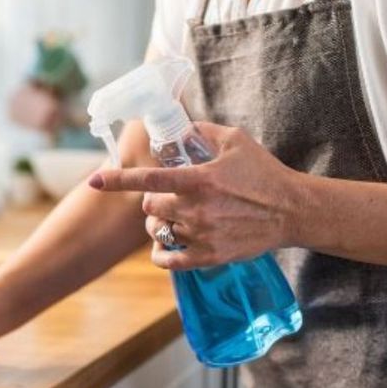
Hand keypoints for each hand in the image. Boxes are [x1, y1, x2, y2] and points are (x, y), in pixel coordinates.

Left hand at [88, 122, 305, 269]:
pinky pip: (170, 261)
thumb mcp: (235, 141)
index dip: (117, 180)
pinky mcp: (210, 256)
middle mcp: (197, 209)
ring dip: (159, 224)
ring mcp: (202, 235)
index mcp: (199, 180)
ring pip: (159, 231)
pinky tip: (164, 246)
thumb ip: (202, 132)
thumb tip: (178, 127)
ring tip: (172, 218)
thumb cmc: (263, 173)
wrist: (291, 210)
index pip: (148, 180)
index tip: (95, 180)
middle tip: (165, 198)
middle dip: (152, 201)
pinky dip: (161, 254)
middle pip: (150, 208)